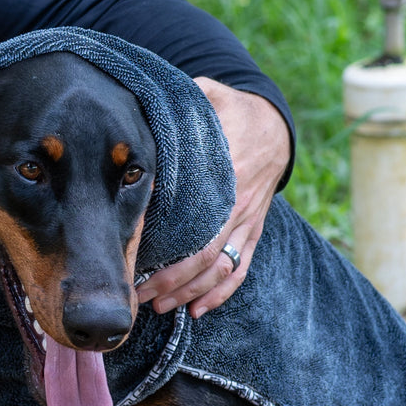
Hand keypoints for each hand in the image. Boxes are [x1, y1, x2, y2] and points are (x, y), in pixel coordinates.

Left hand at [136, 79, 291, 316]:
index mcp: (223, 173)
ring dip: (191, 292)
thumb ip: (180, 103)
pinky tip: (197, 310)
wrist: (273, 123)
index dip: (164, 251)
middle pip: (203, 255)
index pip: (192, 224)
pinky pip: (241, 267)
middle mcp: (237, 204)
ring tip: (159, 306)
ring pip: (222, 268)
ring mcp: (248, 220)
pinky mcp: (254, 229)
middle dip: (170, 281)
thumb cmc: (228, 110)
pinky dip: (221, 292)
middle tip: (138, 295)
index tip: (133, 263)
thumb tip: (143, 104)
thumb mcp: (207, 96)